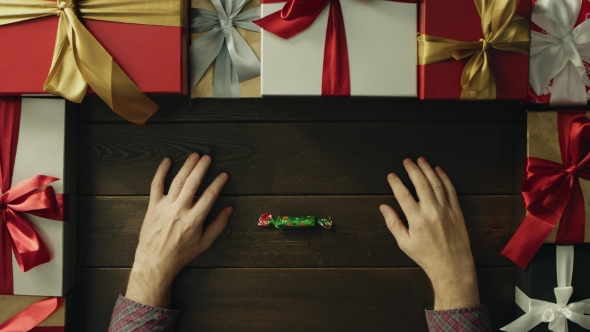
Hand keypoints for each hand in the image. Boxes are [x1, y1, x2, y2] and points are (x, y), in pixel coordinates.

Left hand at [126, 153, 232, 307]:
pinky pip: (156, 185)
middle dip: (201, 168)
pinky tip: (167, 161)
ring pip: (177, 181)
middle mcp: (179, 210)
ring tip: (194, 156)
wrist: (156, 262)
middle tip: (208, 158)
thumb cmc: (181, 254)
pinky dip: (161, 172)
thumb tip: (229, 209)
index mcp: (194, 220)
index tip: (223, 175)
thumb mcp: (204, 243)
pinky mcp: (153, 206)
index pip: (209, 196)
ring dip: (187, 167)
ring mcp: (165, 207)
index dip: (217, 183)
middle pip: (193, 183)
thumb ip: (218, 225)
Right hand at [379, 157, 479, 309]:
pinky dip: (444, 178)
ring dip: (427, 169)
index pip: (403, 194)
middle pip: (420, 184)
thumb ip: (393, 223)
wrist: (452, 266)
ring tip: (421, 160)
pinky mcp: (456, 211)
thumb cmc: (427, 256)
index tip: (391, 175)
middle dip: (412, 170)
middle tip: (407, 161)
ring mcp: (446, 210)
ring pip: (436, 183)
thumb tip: (383, 208)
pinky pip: (450, 190)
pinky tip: (438, 170)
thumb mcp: (405, 243)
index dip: (396, 183)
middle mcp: (431, 212)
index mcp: (416, 220)